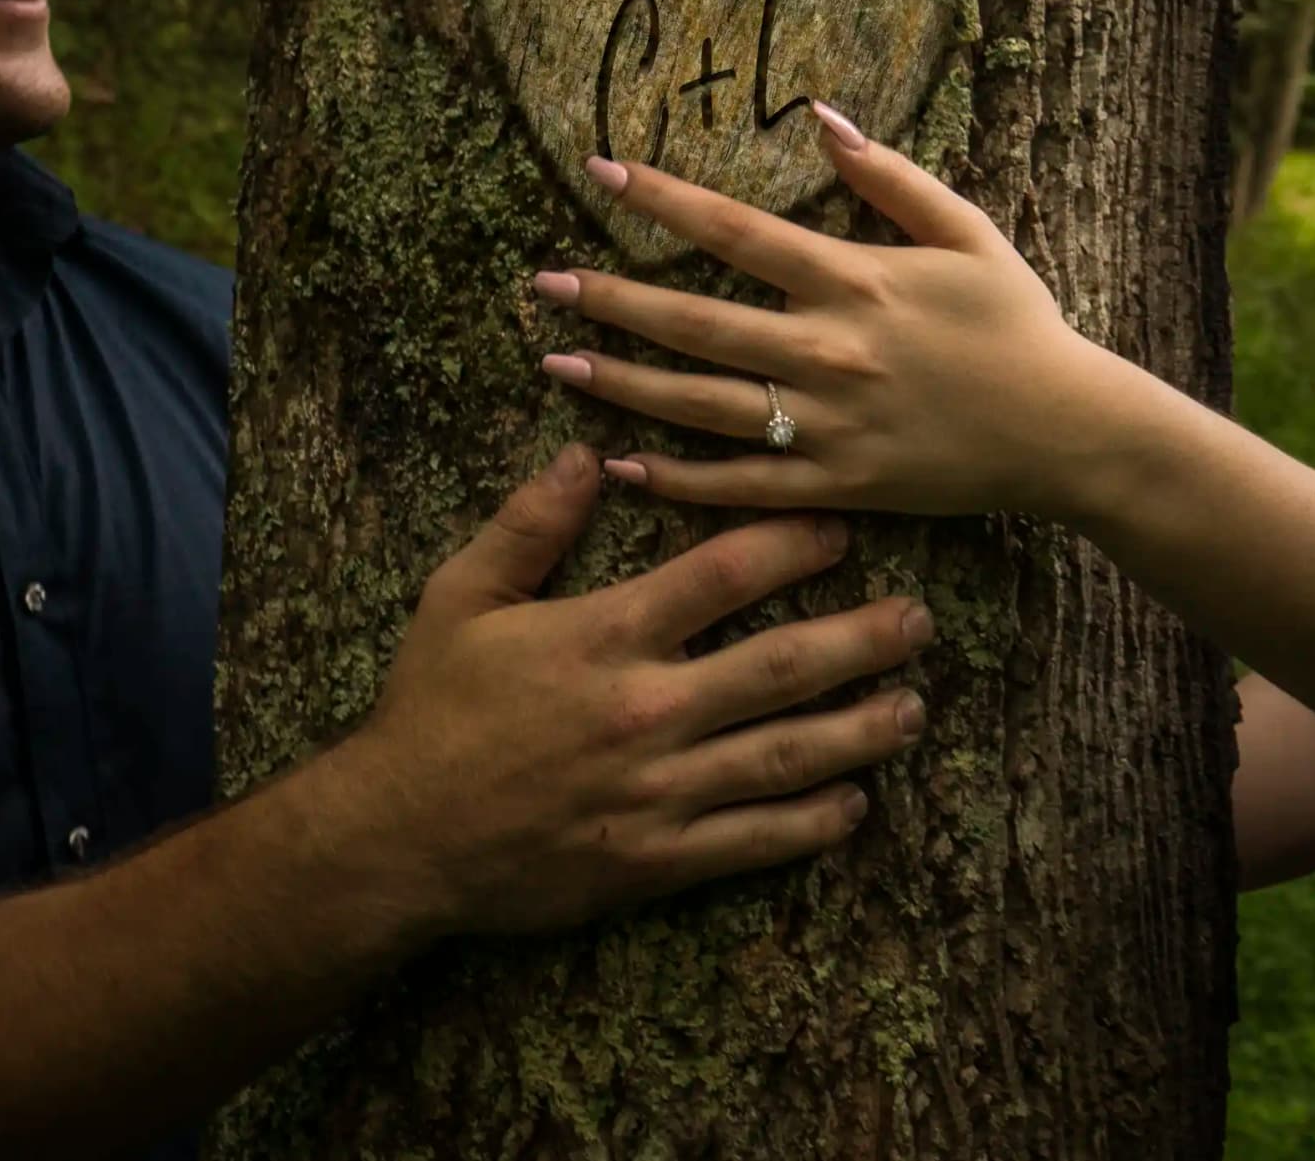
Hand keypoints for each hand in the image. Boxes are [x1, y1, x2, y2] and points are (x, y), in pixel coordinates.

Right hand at [337, 444, 932, 937]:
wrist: (396, 838)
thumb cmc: (428, 710)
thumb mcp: (460, 597)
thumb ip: (529, 525)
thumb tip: (589, 454)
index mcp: (605, 636)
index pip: (725, 574)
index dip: (794, 543)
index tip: (842, 529)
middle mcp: (648, 710)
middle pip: (784, 666)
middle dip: (863, 639)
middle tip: (918, 620)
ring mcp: (659, 791)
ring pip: (787, 755)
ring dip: (861, 730)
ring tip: (913, 708)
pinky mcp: (656, 860)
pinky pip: (754, 841)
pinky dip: (812, 823)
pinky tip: (854, 803)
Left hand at [530, 103, 1180, 519]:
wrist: (1069, 434)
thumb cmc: (1018, 325)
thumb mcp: (967, 232)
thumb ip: (889, 176)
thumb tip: (821, 116)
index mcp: (856, 280)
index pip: (737, 232)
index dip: (663, 198)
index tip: (601, 169)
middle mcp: (830, 352)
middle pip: (697, 323)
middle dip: (613, 300)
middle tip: (545, 283)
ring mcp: (829, 426)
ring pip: (702, 406)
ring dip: (622, 385)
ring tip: (556, 364)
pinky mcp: (837, 487)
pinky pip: (742, 484)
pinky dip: (678, 477)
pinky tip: (620, 461)